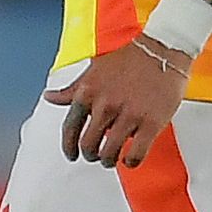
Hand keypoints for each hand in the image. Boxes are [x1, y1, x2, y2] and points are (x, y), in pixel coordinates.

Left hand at [53, 38, 184, 167]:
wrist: (162, 50)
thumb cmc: (126, 59)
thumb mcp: (92, 72)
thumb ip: (71, 90)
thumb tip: (49, 97)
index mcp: (87, 93)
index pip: (69, 128)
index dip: (68, 146)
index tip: (71, 155)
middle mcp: (105, 105)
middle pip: (88, 144)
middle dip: (90, 155)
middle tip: (95, 157)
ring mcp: (128, 115)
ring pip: (109, 152)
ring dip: (108, 160)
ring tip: (112, 159)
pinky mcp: (152, 123)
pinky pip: (136, 153)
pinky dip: (130, 161)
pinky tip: (130, 159)